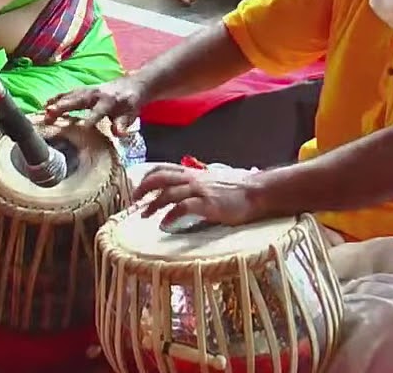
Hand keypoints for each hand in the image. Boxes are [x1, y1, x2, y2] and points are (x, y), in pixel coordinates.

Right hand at [43, 76, 146, 134]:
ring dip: (56, 102)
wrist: (131, 85)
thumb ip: (123, 123)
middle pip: (77, 100)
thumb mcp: (131, 114)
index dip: (91, 118)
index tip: (82, 127)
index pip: (99, 110)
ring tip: (43, 111)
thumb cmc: (130, 102)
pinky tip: (46, 104)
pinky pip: (68, 93)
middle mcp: (96, 93)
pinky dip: (56, 98)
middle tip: (49, 114)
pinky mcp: (83, 90)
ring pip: (70, 95)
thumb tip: (118, 133)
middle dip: (63, 107)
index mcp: (109, 100)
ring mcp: (88, 90)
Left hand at [134, 163, 262, 226]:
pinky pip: (183, 207)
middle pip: (160, 177)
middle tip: (133, 201)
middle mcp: (193, 178)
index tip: (137, 186)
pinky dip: (170, 215)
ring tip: (144, 214)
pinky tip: (164, 224)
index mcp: (194, 173)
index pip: (163, 168)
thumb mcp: (214, 179)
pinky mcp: (208, 204)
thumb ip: (198, 182)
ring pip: (168, 192)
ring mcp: (200, 190)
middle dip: (143, 188)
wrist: (259, 191)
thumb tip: (187, 190)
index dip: (147, 176)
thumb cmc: (239, 188)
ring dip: (153, 203)